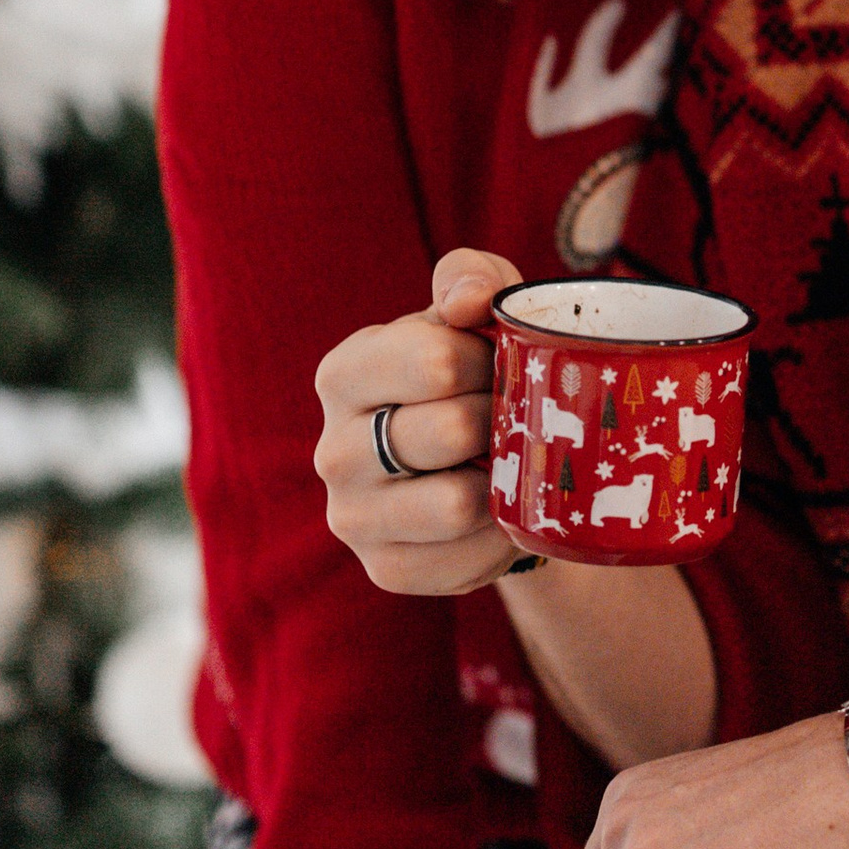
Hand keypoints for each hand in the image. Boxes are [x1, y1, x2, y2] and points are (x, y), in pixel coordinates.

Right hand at [315, 248, 521, 597]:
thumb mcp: (473, 308)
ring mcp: (352, 517)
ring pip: (456, 504)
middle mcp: (332, 450)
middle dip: (504, 421)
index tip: (500, 364)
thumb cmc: (470, 370)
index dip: (490, 361)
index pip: (435, 362)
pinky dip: (502, 537)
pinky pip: (467, 560)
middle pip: (451, 432)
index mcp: (343, 374)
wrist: (473, 462)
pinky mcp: (386, 570)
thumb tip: (469, 300)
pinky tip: (502, 512)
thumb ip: (471, 278)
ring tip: (511, 462)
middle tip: (516, 417)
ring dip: (506, 482)